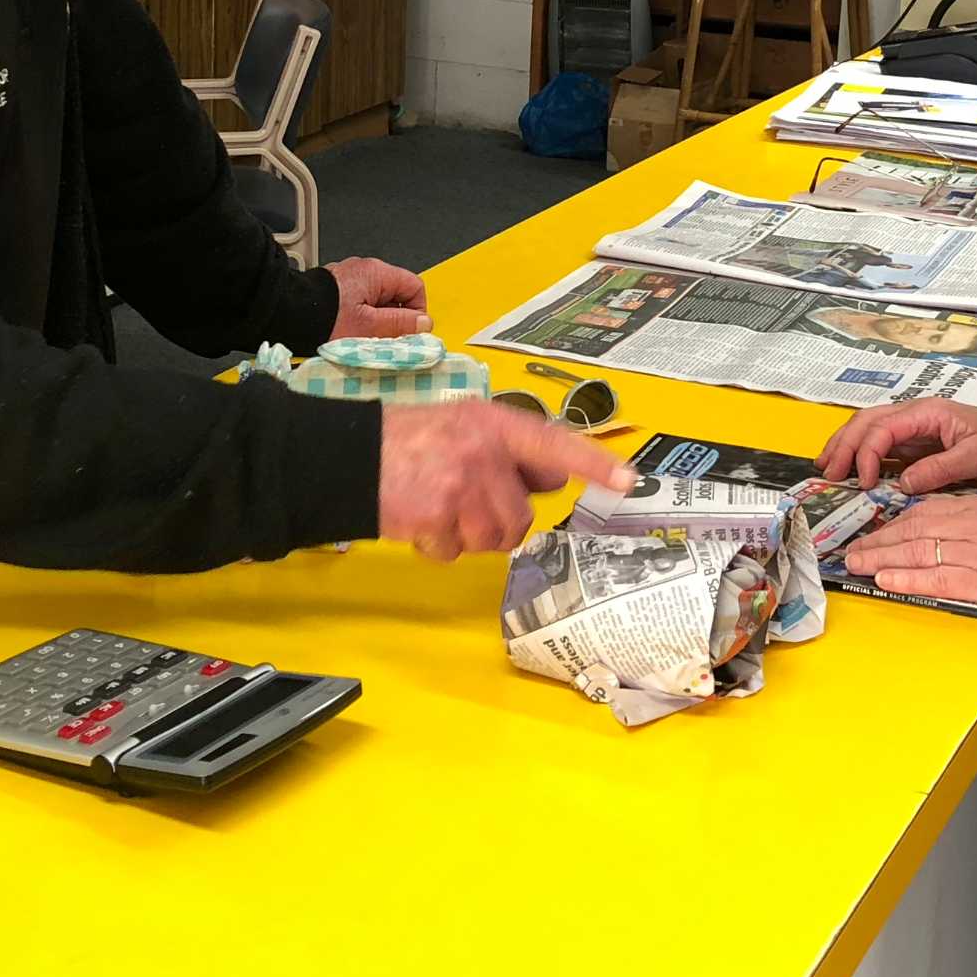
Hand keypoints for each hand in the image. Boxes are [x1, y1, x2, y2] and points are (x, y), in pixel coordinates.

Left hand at [326, 255, 429, 338]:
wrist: (286, 314)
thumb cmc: (325, 319)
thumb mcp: (370, 327)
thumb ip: (400, 324)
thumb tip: (424, 323)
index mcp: (377, 273)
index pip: (414, 287)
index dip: (417, 312)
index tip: (410, 332)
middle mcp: (364, 270)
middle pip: (396, 294)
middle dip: (395, 319)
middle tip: (385, 339)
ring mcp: (348, 278)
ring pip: (377, 301)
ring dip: (376, 320)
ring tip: (364, 338)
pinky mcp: (335, 289)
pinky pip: (358, 302)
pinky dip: (359, 317)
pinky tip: (348, 331)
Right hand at [377, 402, 635, 563]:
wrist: (349, 456)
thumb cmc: (408, 443)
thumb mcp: (464, 428)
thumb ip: (511, 451)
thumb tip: (557, 476)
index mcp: (494, 424)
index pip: (554, 444)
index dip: (593, 463)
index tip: (628, 480)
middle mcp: (484, 451)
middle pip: (520, 515)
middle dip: (494, 520)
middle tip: (459, 499)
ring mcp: (461, 484)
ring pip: (493, 539)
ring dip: (466, 536)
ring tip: (436, 508)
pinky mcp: (438, 514)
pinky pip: (456, 551)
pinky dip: (437, 546)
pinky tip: (418, 521)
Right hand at [818, 399, 976, 493]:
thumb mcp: (976, 458)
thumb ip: (938, 470)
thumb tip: (904, 485)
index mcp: (926, 413)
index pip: (882, 429)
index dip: (867, 456)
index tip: (865, 483)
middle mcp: (914, 414)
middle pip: (865, 422)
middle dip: (842, 446)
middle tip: (827, 474)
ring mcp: (912, 426)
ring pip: (867, 428)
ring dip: (844, 446)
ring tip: (826, 468)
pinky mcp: (915, 440)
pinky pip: (880, 443)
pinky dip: (860, 454)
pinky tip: (850, 469)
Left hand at [842, 493, 976, 619]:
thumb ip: (974, 525)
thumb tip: (937, 537)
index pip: (925, 512)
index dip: (892, 525)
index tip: (870, 534)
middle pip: (916, 530)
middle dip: (879, 542)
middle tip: (849, 552)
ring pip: (921, 552)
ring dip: (883, 560)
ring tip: (856, 566)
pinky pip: (942, 578)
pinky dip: (910, 579)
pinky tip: (887, 581)